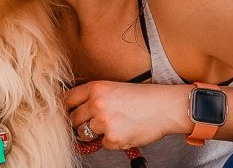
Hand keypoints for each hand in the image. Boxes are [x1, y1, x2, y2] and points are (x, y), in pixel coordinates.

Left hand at [64, 81, 194, 149]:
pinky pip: (102, 144)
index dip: (67, 108)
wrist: (165, 107)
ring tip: (112, 125)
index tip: (69, 112)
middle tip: (94, 122)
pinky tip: (124, 131)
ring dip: (93, 134)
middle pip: (73, 119)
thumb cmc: (142, 97)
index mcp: (96, 88)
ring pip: (84, 134)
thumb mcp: (113, 88)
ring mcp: (104, 122)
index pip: (67, 99)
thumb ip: (93, 96)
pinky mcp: (113, 139)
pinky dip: (111, 141)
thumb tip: (73, 109)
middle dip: (80, 123)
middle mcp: (97, 104)